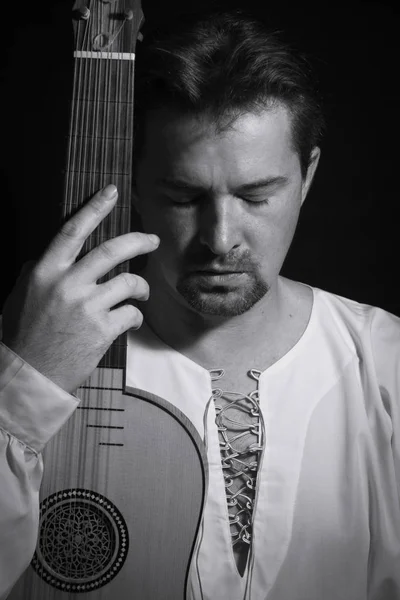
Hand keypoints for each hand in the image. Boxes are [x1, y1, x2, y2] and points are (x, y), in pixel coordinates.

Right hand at [1, 185, 159, 393]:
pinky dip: (136, 315)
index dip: (94, 208)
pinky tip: (130, 320)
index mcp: (45, 272)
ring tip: (142, 291)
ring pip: (129, 282)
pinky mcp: (102, 330)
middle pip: (112, 251)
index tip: (112, 192)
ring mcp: (86, 307)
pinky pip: (131, 313)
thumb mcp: (23, 295)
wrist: (30, 374)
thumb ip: (39, 272)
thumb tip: (50, 256)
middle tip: (153, 239)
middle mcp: (67, 284)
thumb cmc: (25, 334)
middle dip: (139, 240)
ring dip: (141, 286)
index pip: (72, 230)